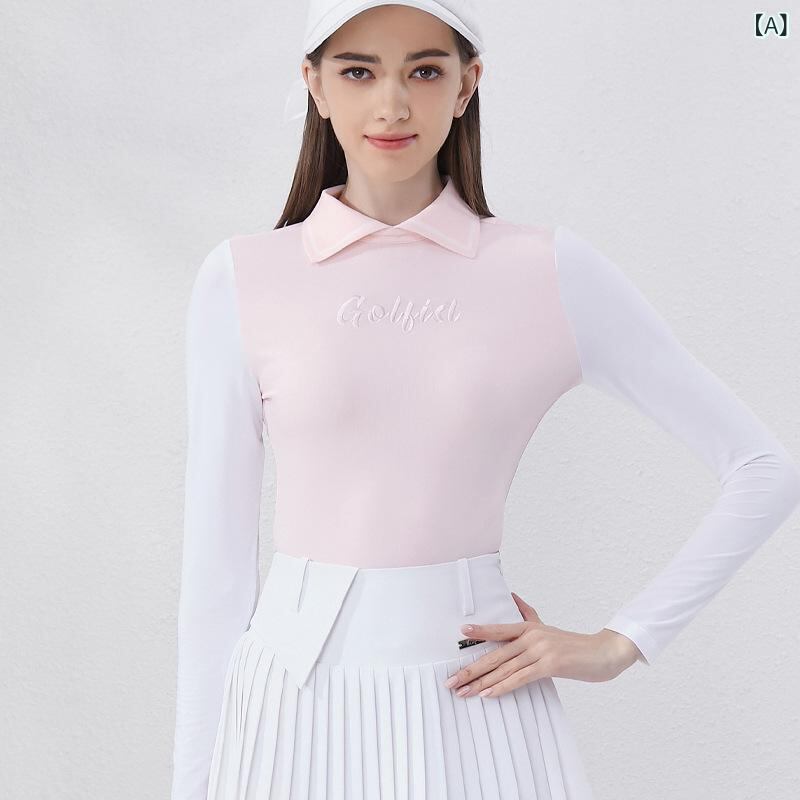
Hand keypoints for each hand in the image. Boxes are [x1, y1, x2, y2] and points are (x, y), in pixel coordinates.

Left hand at [443, 591, 642, 697]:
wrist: (604, 653)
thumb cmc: (574, 645)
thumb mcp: (547, 627)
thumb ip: (528, 614)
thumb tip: (512, 596)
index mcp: (529, 627)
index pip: (499, 629)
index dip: (479, 631)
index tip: (459, 635)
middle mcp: (532, 636)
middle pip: (495, 654)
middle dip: (470, 669)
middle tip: (451, 681)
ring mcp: (540, 650)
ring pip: (504, 668)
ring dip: (481, 683)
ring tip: (463, 692)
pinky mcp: (550, 665)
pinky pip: (520, 678)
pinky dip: (502, 687)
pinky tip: (488, 694)